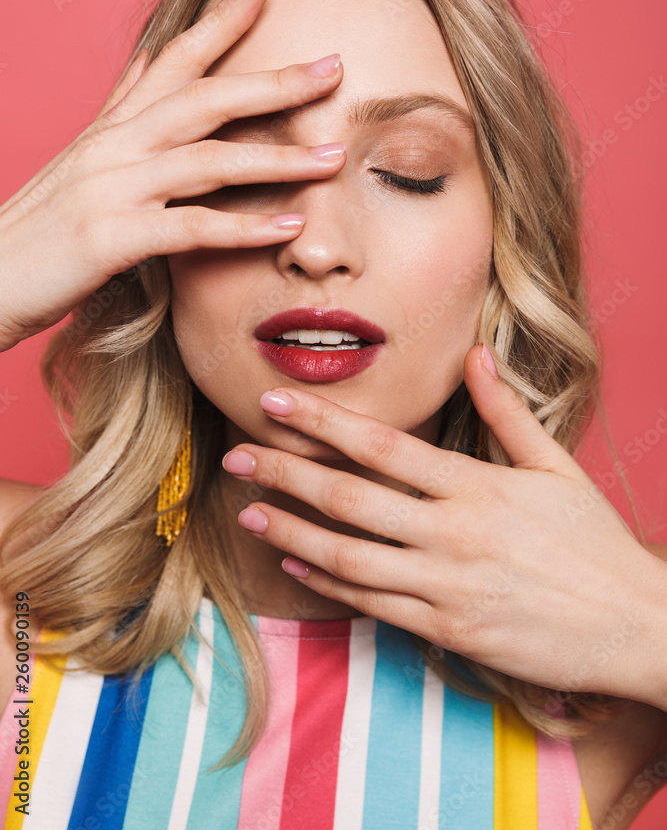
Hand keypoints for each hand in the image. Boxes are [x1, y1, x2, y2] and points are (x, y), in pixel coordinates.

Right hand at [0, 0, 345, 351]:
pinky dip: (243, 228)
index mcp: (113, 126)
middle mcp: (114, 146)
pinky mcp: (111, 239)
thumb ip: (124, 109)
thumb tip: (153, 60)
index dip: (218, 20)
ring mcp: (112, 189)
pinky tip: (289, 227)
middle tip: (335, 68)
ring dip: (276, 158)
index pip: (171, 58)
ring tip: (333, 158)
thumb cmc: (41, 225)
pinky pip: (190, 229)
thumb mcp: (83, 157)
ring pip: (207, 160)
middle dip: (273, 81)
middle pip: (204, 98)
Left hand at [224, 343, 666, 704]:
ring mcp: (448, 587)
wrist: (638, 625)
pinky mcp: (449, 632)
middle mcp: (454, 533)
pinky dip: (328, 583)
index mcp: (477, 486)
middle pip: (349, 498)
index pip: (382, 447)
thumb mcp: (555, 467)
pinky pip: (373, 605)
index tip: (275, 404)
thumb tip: (475, 355)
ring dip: (290, 532)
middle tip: (235, 456)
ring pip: (349, 557)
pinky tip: (296, 565)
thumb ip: (506, 412)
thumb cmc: (595, 543)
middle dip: (284, 473)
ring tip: (248, 512)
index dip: (321, 424)